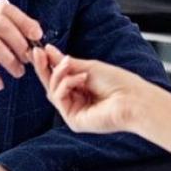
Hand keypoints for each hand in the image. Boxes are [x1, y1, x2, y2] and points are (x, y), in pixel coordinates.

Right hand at [31, 44, 150, 133]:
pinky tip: (80, 78)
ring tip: (68, 64)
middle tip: (38, 53)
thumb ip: (67, 63)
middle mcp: (78, 101)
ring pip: (53, 91)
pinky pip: (59, 98)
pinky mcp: (73, 120)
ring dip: (58, 74)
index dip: (49, 64)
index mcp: (83, 89)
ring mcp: (75, 111)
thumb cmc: (120, 83)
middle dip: (44, 68)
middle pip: (53, 85)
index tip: (41, 49)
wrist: (133, 99)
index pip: (61, 77)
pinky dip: (66, 84)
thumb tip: (50, 51)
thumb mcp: (90, 67)